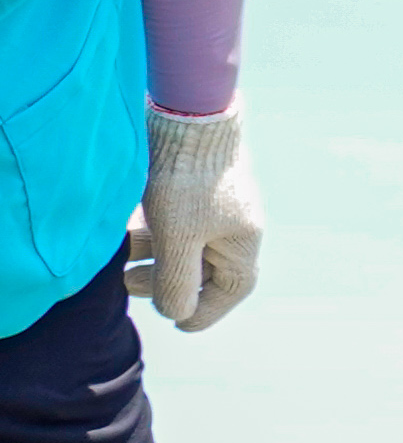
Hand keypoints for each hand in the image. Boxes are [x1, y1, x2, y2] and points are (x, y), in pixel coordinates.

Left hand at [129, 107, 260, 331]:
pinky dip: (153, 233)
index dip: (205, 311)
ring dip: (153, 257)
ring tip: (119, 263)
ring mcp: (215, 204)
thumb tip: (178, 314)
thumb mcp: (179, 237)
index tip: (178, 325)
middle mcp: (234, 226)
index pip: (231, 289)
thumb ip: (178, 280)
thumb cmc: (189, 180)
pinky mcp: (195, 186)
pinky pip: (176, 221)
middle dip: (166, 282)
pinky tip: (125, 232)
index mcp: (242, 242)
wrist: (190, 117)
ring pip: (185, 243)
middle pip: (204, 267)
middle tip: (130, 286)